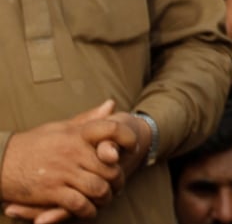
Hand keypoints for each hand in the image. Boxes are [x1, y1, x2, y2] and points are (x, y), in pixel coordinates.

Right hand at [0, 100, 137, 221]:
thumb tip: (111, 105)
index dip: (127, 138)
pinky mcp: (52, 191)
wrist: (0, 161)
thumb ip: (88, 119)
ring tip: (106, 199)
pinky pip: (79, 204)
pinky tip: (89, 211)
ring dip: (105, 197)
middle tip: (118, 186)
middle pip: (110, 167)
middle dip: (118, 180)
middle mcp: (73, 152)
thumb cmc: (33, 143)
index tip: (133, 147)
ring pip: (98, 188)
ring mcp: (63, 172)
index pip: (111, 129)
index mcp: (77, 134)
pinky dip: (88, 210)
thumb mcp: (60, 127)